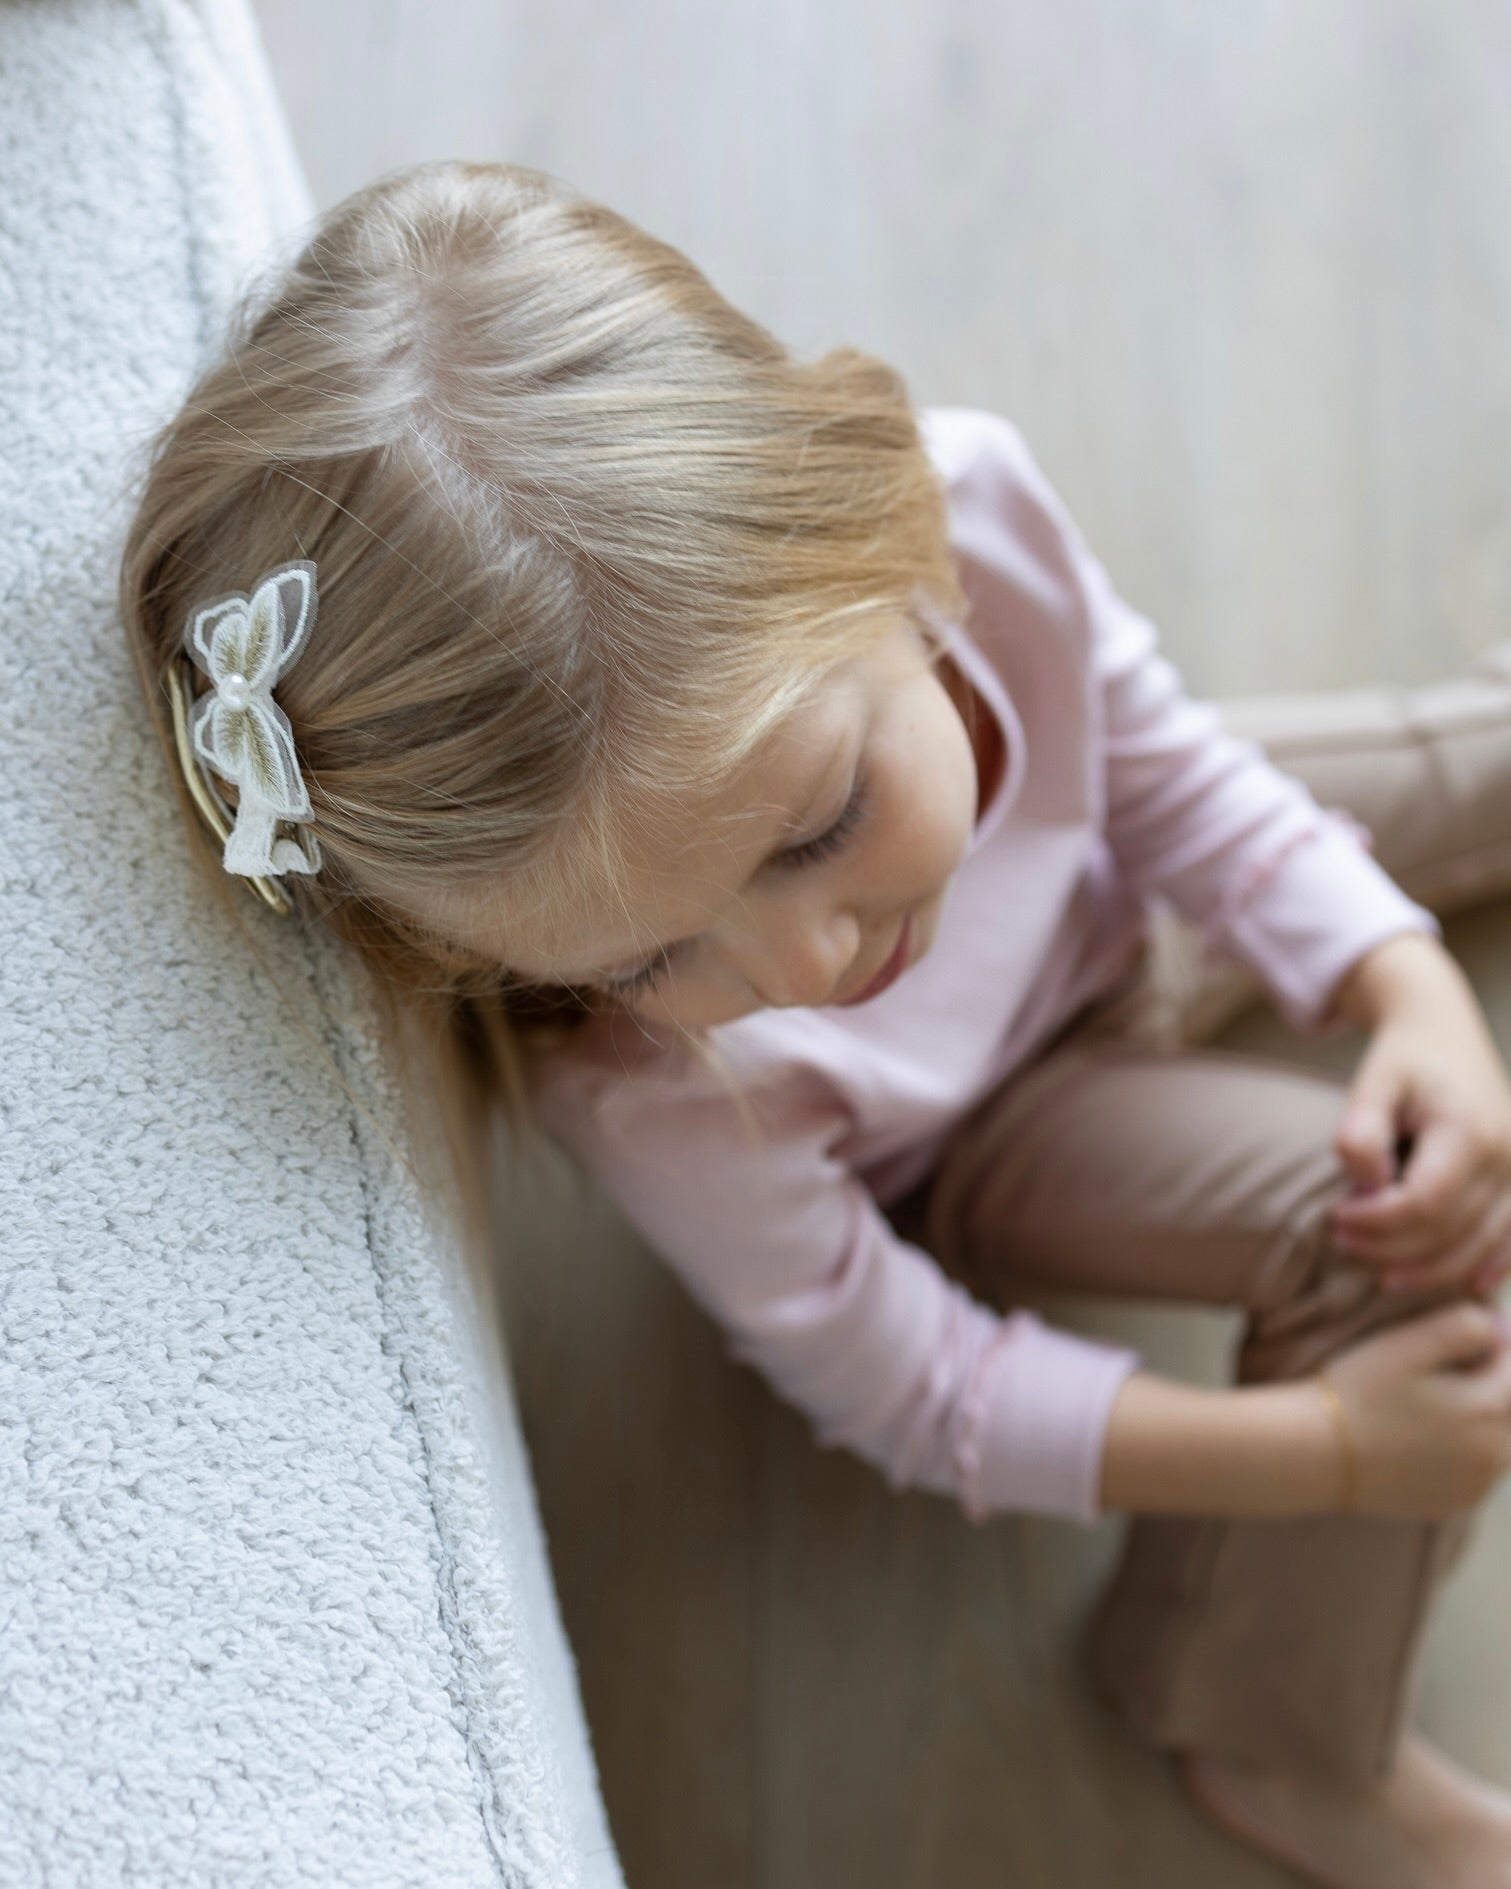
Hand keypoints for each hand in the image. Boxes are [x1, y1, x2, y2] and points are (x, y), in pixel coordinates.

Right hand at [1319, 1301, 1510, 1519]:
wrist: (1318, 1454)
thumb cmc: (1359, 1391)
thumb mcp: (1407, 1345)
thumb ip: (1463, 1327)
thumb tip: (1501, 1327)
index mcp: (1488, 1410)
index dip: (1496, 1346)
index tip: (1463, 1337)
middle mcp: (1495, 1454)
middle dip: (1493, 1384)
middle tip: (1445, 1370)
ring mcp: (1477, 1485)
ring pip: (1502, 1442)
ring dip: (1483, 1418)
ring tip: (1435, 1404)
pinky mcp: (1456, 1503)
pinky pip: (1479, 1471)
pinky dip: (1467, 1451)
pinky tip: (1428, 1437)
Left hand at [1329, 938, 1510, 1295]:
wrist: (1444, 1032)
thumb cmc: (1401, 1059)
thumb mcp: (1370, 1083)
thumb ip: (1362, 1134)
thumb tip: (1368, 1190)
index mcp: (1469, 1129)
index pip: (1425, 1202)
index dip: (1377, 1223)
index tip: (1336, 1219)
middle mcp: (1508, 1155)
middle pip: (1452, 1231)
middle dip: (1393, 1248)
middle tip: (1343, 1245)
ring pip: (1483, 1246)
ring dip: (1431, 1269)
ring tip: (1380, 1271)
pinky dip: (1488, 1266)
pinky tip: (1463, 1287)